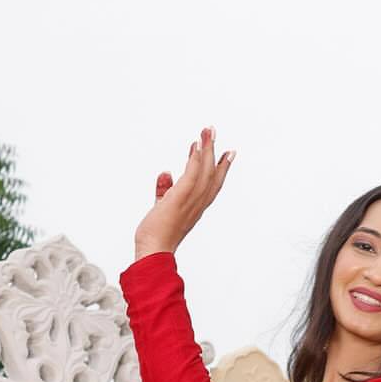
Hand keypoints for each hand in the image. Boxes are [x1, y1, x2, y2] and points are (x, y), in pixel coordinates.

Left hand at [134, 125, 235, 259]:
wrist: (153, 251)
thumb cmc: (156, 236)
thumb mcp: (162, 207)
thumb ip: (164, 190)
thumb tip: (165, 173)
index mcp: (195, 208)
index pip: (211, 185)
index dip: (220, 168)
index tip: (227, 153)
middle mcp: (197, 204)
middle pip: (212, 175)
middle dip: (214, 152)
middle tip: (214, 131)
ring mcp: (190, 202)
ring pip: (204, 171)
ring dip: (206, 149)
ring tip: (207, 130)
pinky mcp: (180, 198)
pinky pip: (191, 175)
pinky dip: (196, 159)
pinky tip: (196, 145)